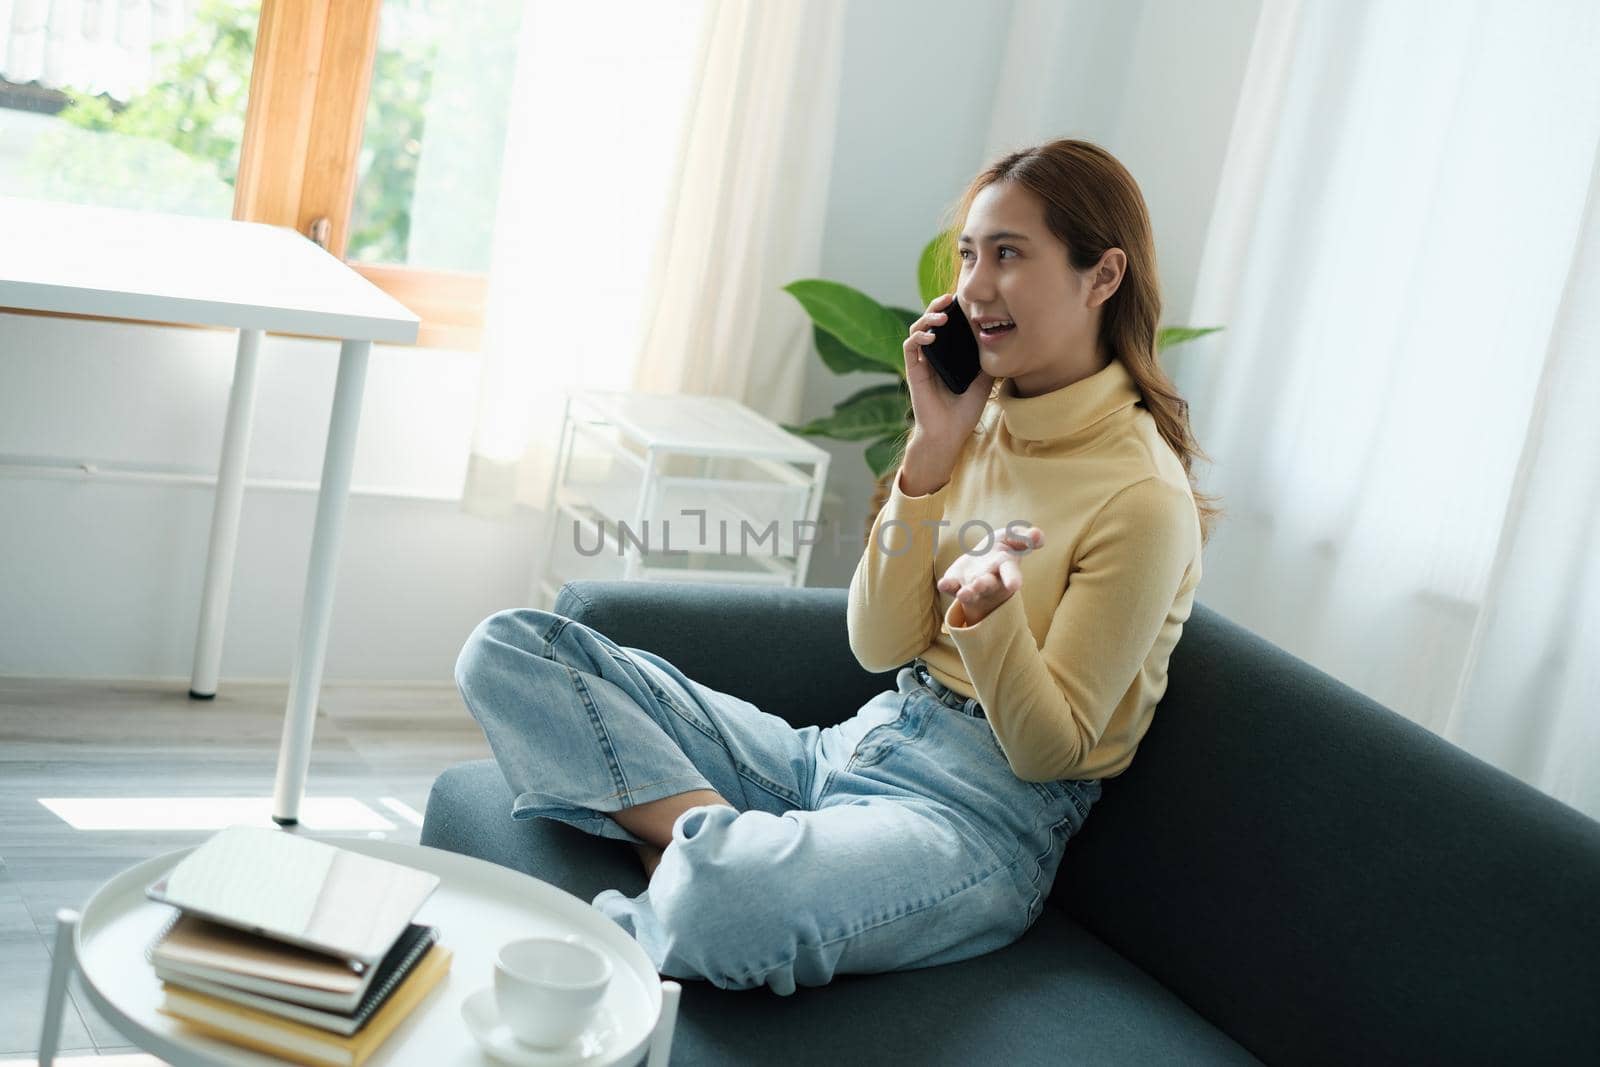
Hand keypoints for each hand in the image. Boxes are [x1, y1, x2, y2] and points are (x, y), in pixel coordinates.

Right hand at [903, 293, 996, 462]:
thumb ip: (987, 362)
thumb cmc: (965, 411)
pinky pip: (910, 347)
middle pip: (930, 322)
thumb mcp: (984, 382)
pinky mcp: (913, 371)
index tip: (963, 301)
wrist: (950, 434)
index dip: (951, 310)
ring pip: (917, 329)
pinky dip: (919, 336)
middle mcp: (933, 356)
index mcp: (948, 357)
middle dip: (937, 306)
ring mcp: (922, 363)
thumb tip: (1000, 341)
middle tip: (949, 299)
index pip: (947, 326)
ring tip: (942, 316)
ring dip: (926, 318)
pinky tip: (931, 336)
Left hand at [937, 526, 1043, 625]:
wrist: (981, 562)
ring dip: (967, 592)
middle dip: (984, 585)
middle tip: (980, 585)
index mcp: (1005, 567)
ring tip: (963, 594)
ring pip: (971, 591)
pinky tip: (943, 584)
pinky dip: (948, 586)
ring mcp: (972, 584)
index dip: (1013, 578)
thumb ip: (1025, 537)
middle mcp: (990, 580)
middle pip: (988, 584)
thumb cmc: (1000, 549)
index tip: (1015, 585)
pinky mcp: (956, 583)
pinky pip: (951, 587)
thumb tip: (1038, 535)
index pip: (1010, 573)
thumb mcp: (1013, 538)